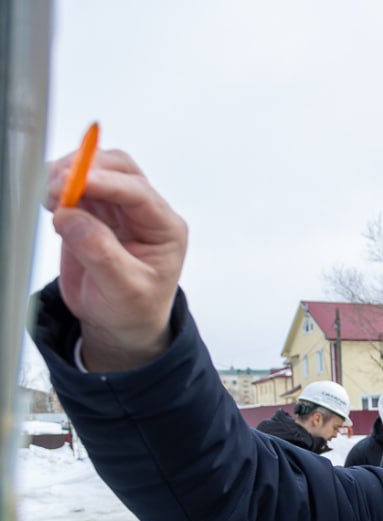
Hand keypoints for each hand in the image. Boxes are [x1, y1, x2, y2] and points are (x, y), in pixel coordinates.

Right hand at [46, 148, 187, 370]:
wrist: (121, 322)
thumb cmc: (134, 308)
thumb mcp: (124, 289)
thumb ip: (100, 254)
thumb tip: (71, 218)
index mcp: (164, 228)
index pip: (138, 192)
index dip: (105, 182)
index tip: (73, 182)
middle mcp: (144, 213)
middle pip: (119, 168)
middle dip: (86, 169)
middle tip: (55, 186)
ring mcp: (118, 210)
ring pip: (96, 171)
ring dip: (69, 175)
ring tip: (50, 198)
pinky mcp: (94, 212)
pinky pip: (76, 187)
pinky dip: (59, 187)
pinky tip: (51, 203)